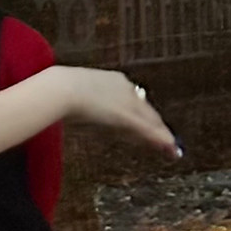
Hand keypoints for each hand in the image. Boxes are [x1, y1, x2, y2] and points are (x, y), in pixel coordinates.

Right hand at [56, 66, 180, 158]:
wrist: (61, 90)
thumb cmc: (57, 93)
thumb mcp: (68, 95)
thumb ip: (72, 100)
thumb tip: (59, 104)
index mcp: (113, 81)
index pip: (133, 100)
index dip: (142, 113)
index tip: (149, 123)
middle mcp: (125, 89)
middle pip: (146, 111)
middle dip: (157, 125)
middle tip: (167, 139)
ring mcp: (126, 103)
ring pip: (150, 121)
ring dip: (162, 135)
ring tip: (172, 148)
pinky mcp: (126, 117)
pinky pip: (147, 130)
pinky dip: (160, 139)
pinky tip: (171, 148)